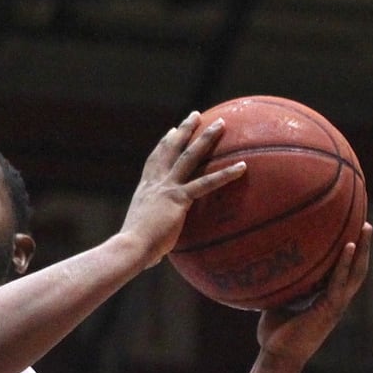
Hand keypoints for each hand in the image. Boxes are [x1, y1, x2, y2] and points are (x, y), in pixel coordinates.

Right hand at [120, 111, 246, 268]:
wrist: (130, 247)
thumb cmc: (134, 250)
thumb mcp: (142, 236)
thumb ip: (153, 237)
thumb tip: (154, 257)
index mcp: (145, 189)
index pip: (155, 160)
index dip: (164, 144)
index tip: (172, 130)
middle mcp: (155, 183)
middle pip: (170, 149)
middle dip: (184, 130)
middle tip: (196, 115)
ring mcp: (167, 189)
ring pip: (188, 157)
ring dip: (205, 138)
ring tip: (221, 123)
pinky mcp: (178, 199)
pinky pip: (206, 184)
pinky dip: (225, 175)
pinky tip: (243, 167)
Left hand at [256, 222, 372, 371]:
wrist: (277, 356)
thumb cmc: (275, 333)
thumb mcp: (278, 301)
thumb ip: (281, 285)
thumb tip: (267, 263)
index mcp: (327, 299)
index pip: (344, 272)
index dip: (350, 254)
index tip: (352, 231)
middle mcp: (336, 300)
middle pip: (357, 269)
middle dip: (364, 246)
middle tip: (366, 223)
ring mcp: (335, 305)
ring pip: (355, 273)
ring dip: (362, 250)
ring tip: (365, 227)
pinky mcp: (330, 309)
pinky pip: (339, 283)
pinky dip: (344, 264)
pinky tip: (347, 246)